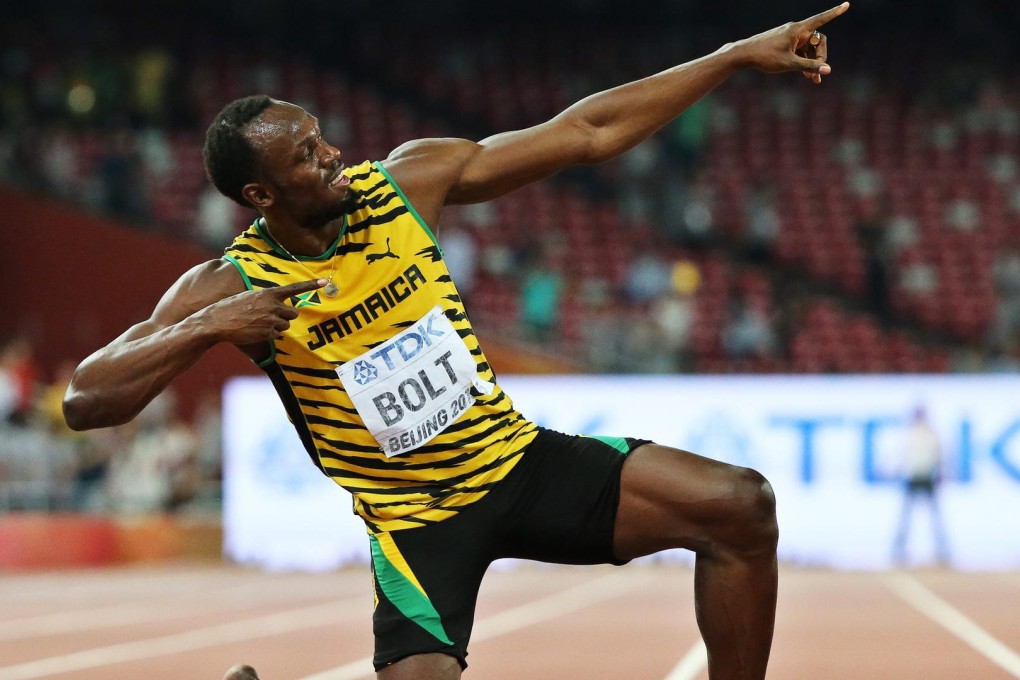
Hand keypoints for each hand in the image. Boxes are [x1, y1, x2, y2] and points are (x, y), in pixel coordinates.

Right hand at [199, 278, 326, 344]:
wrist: (218, 322)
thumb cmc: (231, 307)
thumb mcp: (249, 296)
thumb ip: (265, 298)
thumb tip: (274, 302)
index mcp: (268, 294)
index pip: (294, 289)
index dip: (310, 285)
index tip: (325, 282)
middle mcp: (273, 306)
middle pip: (293, 312)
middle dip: (286, 315)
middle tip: (272, 316)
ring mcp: (271, 320)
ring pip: (286, 324)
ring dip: (278, 325)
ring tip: (260, 323)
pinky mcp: (268, 333)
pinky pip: (277, 334)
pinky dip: (271, 333)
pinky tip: (257, 330)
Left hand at [730, 2, 848, 84]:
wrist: (744, 54)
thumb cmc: (765, 57)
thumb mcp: (789, 64)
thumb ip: (809, 66)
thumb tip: (828, 70)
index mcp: (798, 29)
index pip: (821, 19)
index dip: (835, 13)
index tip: (847, 5)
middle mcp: (796, 30)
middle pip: (817, 41)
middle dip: (820, 58)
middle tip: (817, 76)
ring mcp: (790, 37)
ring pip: (809, 48)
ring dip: (812, 63)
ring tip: (813, 81)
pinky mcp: (785, 43)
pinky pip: (800, 50)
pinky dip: (804, 61)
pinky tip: (805, 75)